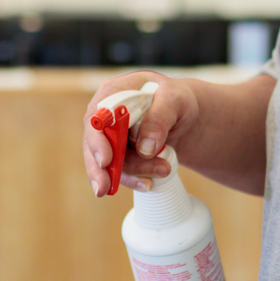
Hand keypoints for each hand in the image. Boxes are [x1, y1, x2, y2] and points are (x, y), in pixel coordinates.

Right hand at [83, 71, 199, 196]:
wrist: (186, 115)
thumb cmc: (177, 99)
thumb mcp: (175, 99)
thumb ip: (159, 118)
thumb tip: (145, 148)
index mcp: (114, 92)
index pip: (97, 117)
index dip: (97, 139)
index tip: (106, 160)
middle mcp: (107, 114)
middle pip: (93, 143)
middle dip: (101, 169)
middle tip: (106, 188)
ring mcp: (112, 135)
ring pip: (109, 162)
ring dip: (134, 172)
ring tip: (163, 170)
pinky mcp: (120, 153)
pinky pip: (120, 170)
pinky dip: (134, 179)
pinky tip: (149, 183)